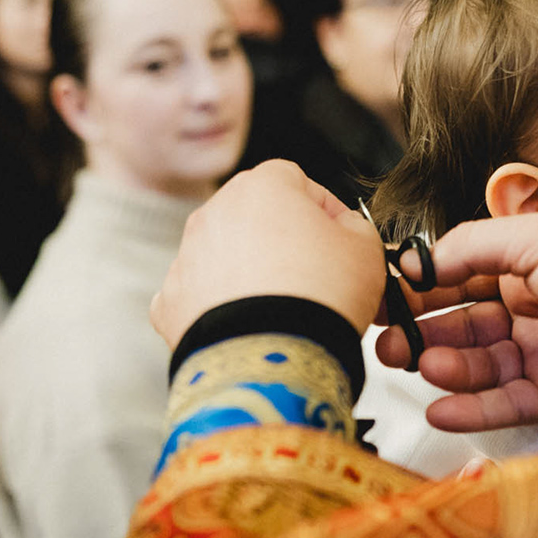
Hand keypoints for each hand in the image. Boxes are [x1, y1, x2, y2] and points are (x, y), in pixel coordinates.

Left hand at [151, 160, 386, 347]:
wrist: (273, 357)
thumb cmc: (321, 296)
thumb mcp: (366, 247)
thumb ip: (355, 225)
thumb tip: (344, 229)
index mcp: (262, 186)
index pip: (297, 181)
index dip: (324, 210)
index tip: (341, 239)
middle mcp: (215, 212)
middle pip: (255, 218)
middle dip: (282, 241)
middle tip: (315, 276)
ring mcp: (187, 256)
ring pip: (225, 256)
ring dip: (250, 273)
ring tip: (283, 308)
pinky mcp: (171, 302)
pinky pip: (199, 297)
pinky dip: (220, 309)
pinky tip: (248, 327)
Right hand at [372, 209, 537, 430]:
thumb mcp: (536, 237)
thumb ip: (470, 249)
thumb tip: (417, 261)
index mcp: (533, 260)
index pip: (463, 275)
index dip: (423, 287)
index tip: (384, 296)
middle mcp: (537, 306)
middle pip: (466, 322)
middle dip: (423, 330)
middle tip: (385, 338)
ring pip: (481, 365)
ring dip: (445, 365)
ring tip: (416, 363)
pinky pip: (507, 403)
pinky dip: (471, 407)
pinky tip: (439, 403)